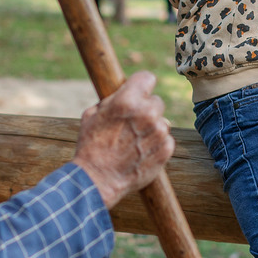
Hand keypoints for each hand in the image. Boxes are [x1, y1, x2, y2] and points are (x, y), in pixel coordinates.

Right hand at [71, 71, 174, 206]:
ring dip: (152, 129)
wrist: (98, 180)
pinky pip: (166, 140)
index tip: (139, 92)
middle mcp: (146, 114)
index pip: (147, 77)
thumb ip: (113, 100)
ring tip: (134, 142)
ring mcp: (159, 132)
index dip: (141, 86)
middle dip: (146, 110)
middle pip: (156, 101)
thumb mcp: (92, 114)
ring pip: (162, 122)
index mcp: (127, 100)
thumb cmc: (91, 146)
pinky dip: (157, 145)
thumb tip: (124, 92)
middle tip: (133, 124)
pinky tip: (141, 152)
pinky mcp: (166, 150)